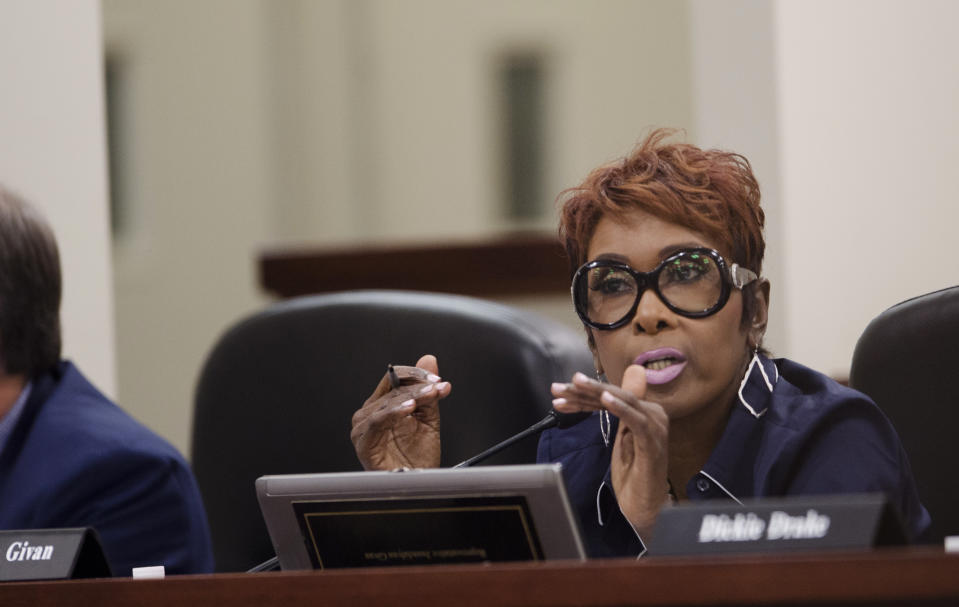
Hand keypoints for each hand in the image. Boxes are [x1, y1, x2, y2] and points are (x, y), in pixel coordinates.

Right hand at [350, 354, 451, 469]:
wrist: (417, 483)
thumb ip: (428, 390)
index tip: (437, 379)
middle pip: (392, 388)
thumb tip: (429, 359)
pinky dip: (394, 411)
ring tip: (430, 395)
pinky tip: (410, 408)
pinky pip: (377, 420)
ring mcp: (364, 427)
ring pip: (387, 402)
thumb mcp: (428, 417)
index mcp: (383, 404)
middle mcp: (370, 413)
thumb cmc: (417, 456)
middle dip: (419, 385)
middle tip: (438, 386)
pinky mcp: (363, 442)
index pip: (394, 378)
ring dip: (411, 396)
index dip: (416, 375)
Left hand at [551, 365, 669, 537]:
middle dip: (583, 390)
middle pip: (613, 395)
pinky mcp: (653, 442)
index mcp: (643, 411)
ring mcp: (655, 426)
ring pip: (622, 400)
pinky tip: (605, 399)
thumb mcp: (618, 438)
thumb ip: (612, 413)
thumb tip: (603, 391)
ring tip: (576, 385)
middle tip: (559, 387)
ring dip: (596, 392)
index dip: (583, 392)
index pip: (609, 395)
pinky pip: (636, 420)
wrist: (643, 505)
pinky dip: (620, 408)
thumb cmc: (632, 472)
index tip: (560, 391)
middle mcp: (652, 414)